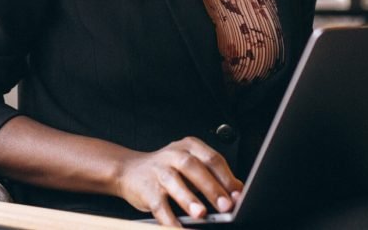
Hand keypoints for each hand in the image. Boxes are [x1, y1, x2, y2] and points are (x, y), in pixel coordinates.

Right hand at [114, 137, 242, 226]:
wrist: (128, 170)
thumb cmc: (167, 170)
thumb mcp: (192, 167)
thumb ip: (214, 176)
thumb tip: (238, 191)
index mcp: (189, 147)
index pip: (212, 159)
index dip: (226, 177)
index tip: (238, 194)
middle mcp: (173, 156)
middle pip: (194, 167)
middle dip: (211, 187)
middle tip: (225, 205)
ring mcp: (158, 171)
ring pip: (174, 182)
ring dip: (189, 199)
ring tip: (201, 214)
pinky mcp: (146, 189)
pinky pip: (159, 205)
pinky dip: (169, 219)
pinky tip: (179, 229)